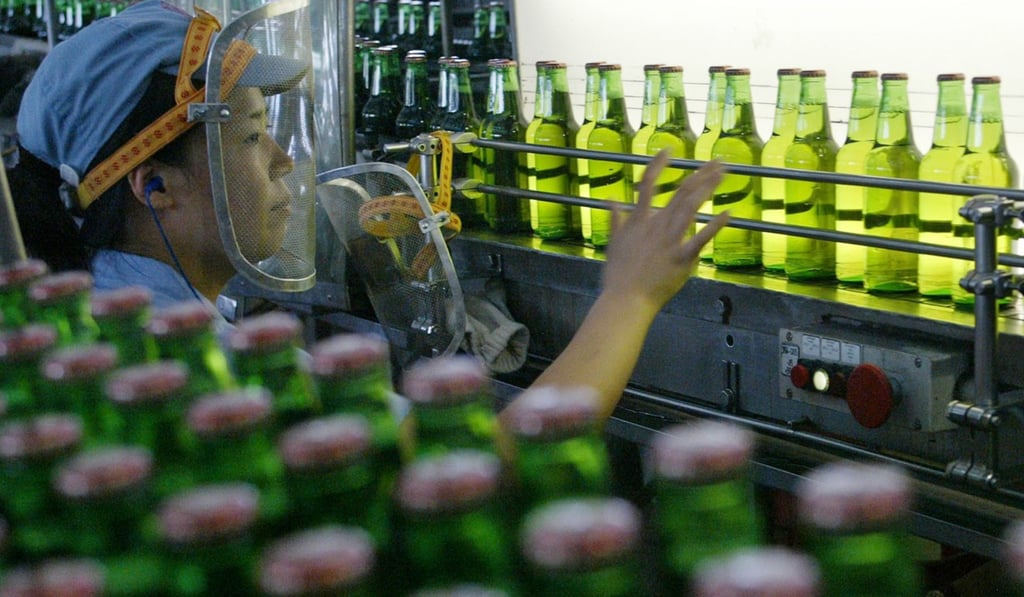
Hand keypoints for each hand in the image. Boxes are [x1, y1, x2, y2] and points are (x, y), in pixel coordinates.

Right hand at [602, 150, 728, 312]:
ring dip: (709, 187)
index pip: (647, 183)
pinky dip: (714, 226)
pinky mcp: (681, 258)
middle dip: (702, 174)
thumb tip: (611, 201)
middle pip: (681, 192)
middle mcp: (656, 225)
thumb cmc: (618, 274)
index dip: (658, 164)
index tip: (668, 149)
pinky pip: (700, 239)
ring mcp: (670, 240)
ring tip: (724, 174)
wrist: (625, 299)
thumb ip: (616, 219)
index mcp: (639, 220)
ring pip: (691, 207)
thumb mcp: (613, 242)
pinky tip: (727, 213)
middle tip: (718, 161)